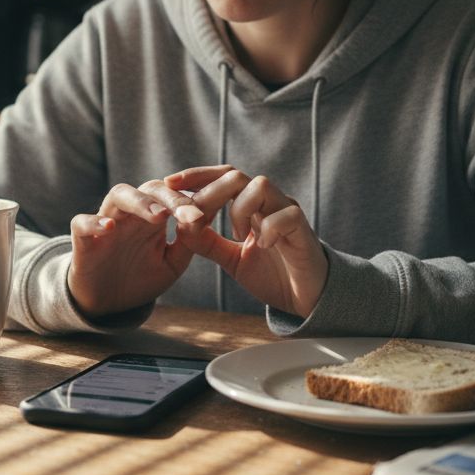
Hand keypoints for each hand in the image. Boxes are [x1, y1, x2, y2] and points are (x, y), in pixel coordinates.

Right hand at [68, 180, 204, 317]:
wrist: (106, 303)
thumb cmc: (140, 278)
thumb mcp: (173, 263)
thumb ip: (190, 241)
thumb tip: (209, 216)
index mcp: (155, 216)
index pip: (176, 193)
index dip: (197, 194)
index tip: (222, 200)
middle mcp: (132, 213)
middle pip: (151, 188)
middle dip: (174, 199)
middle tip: (193, 216)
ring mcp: (106, 221)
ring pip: (120, 195)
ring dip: (140, 202)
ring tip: (159, 216)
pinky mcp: (82, 239)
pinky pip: (83, 222)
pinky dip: (94, 222)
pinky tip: (109, 228)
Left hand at [166, 165, 327, 317]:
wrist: (306, 298)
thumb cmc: (273, 274)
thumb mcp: (232, 259)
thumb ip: (208, 243)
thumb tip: (180, 226)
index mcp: (251, 206)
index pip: (223, 176)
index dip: (196, 176)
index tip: (169, 184)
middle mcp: (269, 203)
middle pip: (237, 176)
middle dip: (210, 193)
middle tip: (197, 218)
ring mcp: (287, 213)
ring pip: (261, 186)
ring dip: (239, 210)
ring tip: (237, 236)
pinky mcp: (303, 230)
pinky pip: (287, 215)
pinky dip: (268, 228)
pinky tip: (261, 246)